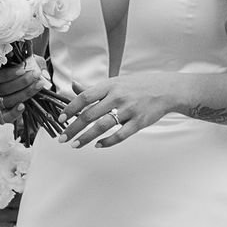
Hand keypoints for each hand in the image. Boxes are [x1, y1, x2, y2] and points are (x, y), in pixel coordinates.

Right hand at [0, 59, 47, 122]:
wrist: (27, 84)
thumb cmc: (25, 69)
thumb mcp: (28, 62)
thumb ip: (34, 63)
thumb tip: (41, 70)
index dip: (8, 73)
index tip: (23, 69)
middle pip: (3, 88)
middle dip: (22, 81)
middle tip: (35, 74)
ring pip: (7, 100)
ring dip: (24, 93)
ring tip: (38, 84)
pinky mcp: (3, 114)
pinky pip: (6, 116)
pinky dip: (14, 112)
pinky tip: (22, 106)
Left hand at [62, 73, 179, 147]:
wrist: (166, 89)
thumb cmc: (138, 86)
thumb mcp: (116, 82)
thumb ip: (94, 88)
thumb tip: (74, 86)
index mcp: (110, 85)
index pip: (84, 97)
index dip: (70, 108)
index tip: (60, 119)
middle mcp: (118, 97)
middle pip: (89, 114)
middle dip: (73, 128)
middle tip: (62, 138)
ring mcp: (129, 110)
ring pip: (102, 126)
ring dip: (86, 137)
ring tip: (75, 144)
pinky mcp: (138, 122)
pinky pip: (119, 135)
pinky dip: (107, 142)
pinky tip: (98, 145)